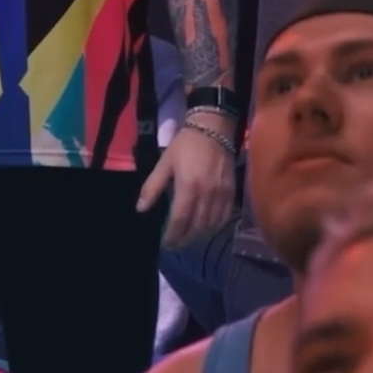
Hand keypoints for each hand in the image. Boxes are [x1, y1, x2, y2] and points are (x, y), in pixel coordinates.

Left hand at [136, 109, 237, 248]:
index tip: (166, 243)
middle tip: (175, 243)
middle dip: (184, 239)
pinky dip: (214, 226)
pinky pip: (224, 216)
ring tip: (188, 237)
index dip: (172, 235)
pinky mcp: (231, 191)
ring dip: (199, 235)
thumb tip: (141, 209)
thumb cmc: (185, 145)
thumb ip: (153, 187)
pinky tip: (206, 227)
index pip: (180, 220)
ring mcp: (221, 194)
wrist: (214, 129)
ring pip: (211, 225)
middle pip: (196, 227)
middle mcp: (206, 194)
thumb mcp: (164, 163)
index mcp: (188, 187)